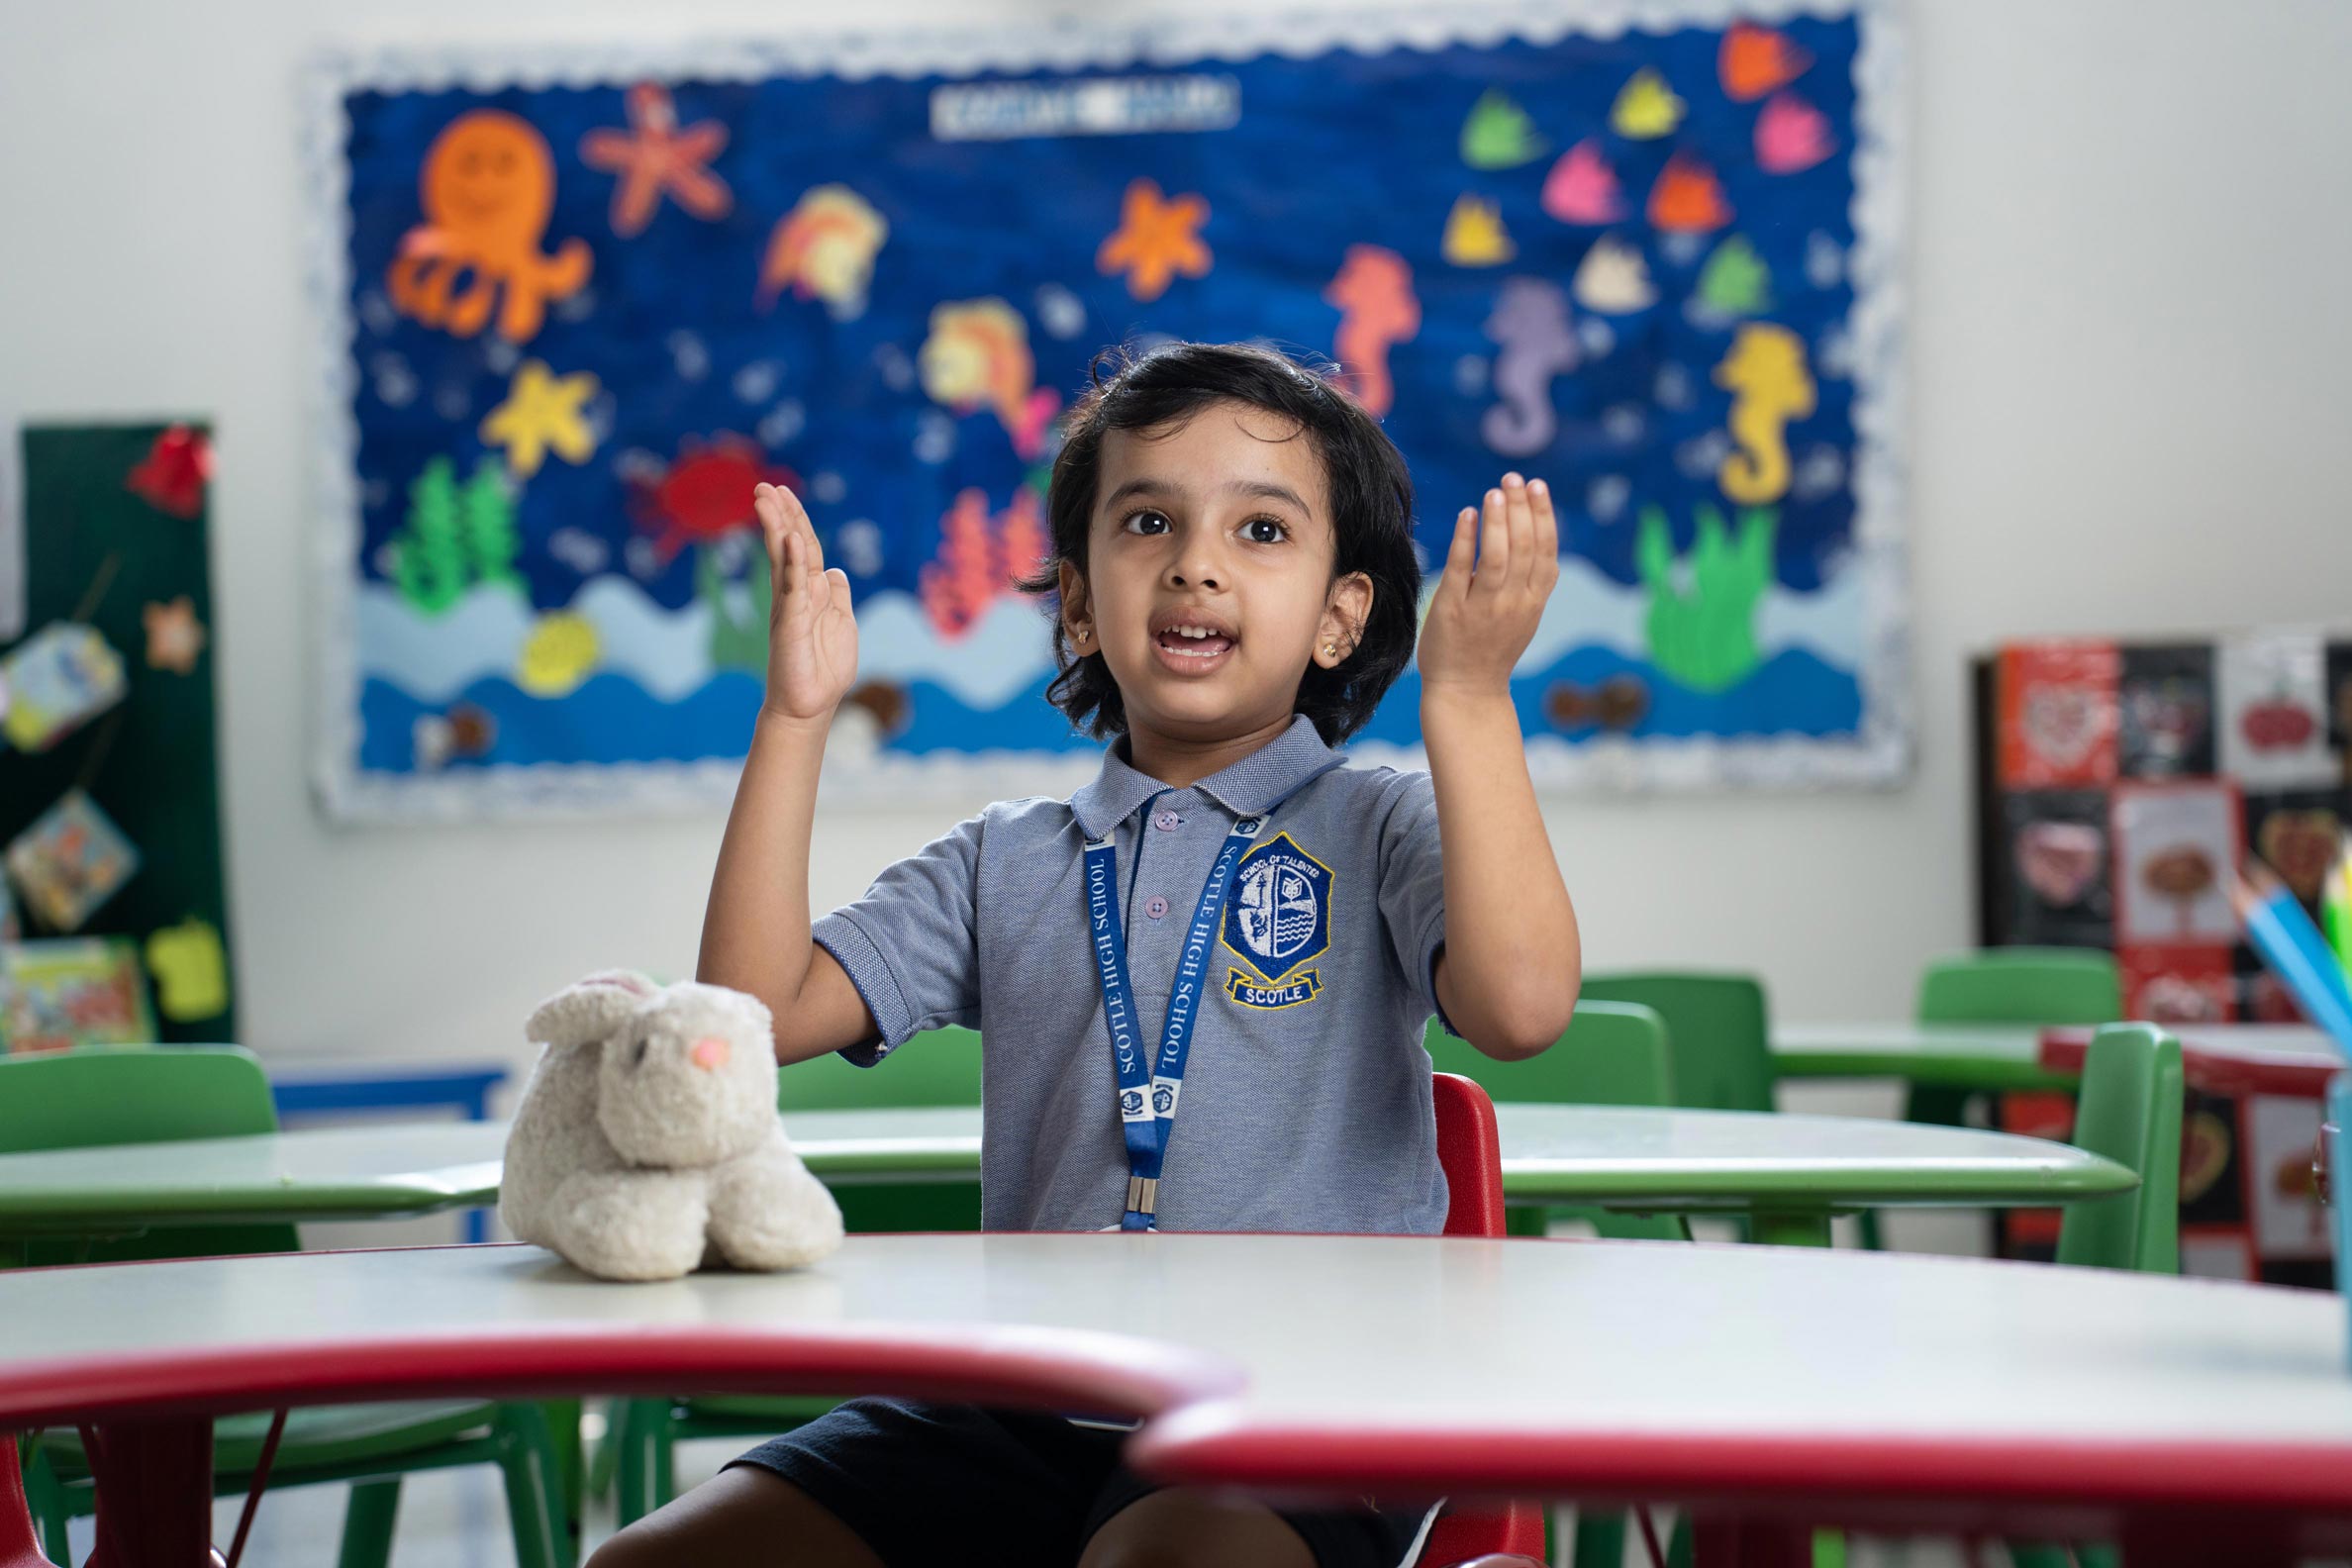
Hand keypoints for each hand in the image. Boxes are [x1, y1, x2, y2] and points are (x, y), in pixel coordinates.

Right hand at [754, 482, 857, 725]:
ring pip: (783, 558)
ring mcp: (790, 606)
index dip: (796, 521)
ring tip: (766, 498)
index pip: (803, 548)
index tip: (784, 494)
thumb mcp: (842, 624)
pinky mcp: (790, 622)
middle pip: (788, 545)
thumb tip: (835, 570)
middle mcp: (795, 594)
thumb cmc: (824, 669)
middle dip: (780, 514)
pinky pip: (793, 586)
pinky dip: (793, 562)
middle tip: (765, 486)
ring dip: (776, 526)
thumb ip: (837, 597)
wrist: (810, 706)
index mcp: (809, 592)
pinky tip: (790, 539)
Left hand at [1417, 472, 1558, 699]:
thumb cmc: (1492, 649)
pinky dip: (1467, 539)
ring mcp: (1484, 607)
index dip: (1543, 515)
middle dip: (1521, 507)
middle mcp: (1514, 603)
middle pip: (1525, 547)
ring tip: (1494, 492)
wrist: (1467, 691)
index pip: (1546, 550)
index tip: (1537, 485)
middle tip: (1513, 478)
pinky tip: (1467, 514)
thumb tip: (1532, 532)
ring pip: (1498, 556)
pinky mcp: (1453, 610)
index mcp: (1533, 601)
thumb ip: (1531, 579)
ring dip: (1498, 520)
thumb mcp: (1524, 615)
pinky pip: (1462, 569)